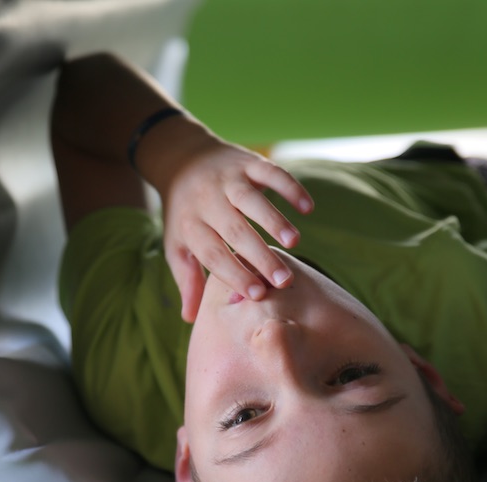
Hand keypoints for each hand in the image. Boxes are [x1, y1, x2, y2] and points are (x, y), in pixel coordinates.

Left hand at [158, 134, 313, 321]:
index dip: (234, 274)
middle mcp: (208, 201)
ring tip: (294, 243)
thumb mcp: (178, 245)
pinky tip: (307, 208)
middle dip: (260, 256)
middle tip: (284, 280)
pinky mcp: (248, 162)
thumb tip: (191, 319)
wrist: (181, 158)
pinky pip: (271, 173)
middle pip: (235, 230)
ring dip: (274, 220)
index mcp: (191, 226)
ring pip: (251, 199)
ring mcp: (228, 179)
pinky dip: (290, 188)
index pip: (213, 254)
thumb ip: (188, 279)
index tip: (257, 295)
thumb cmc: (185, 213)